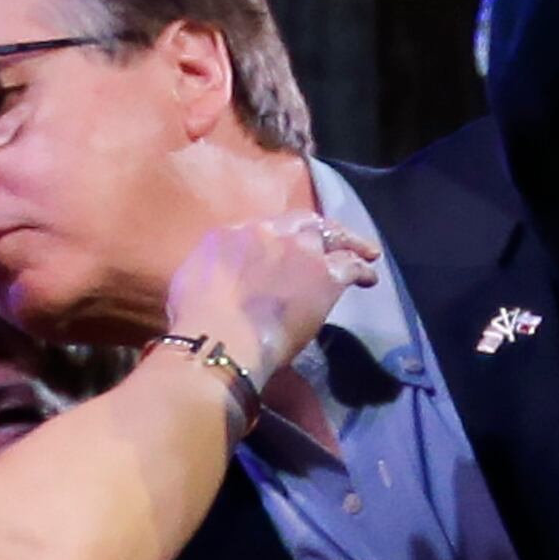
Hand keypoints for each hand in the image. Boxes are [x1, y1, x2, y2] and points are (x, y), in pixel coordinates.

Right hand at [163, 212, 377, 387]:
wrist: (220, 336)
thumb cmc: (195, 320)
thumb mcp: (190, 283)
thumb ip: (211, 273)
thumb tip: (217, 283)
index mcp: (231, 234)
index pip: (264, 227)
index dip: (280, 236)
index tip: (287, 246)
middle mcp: (269, 233)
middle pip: (302, 222)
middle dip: (320, 229)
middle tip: (332, 237)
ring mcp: (300, 251)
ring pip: (332, 237)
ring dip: (349, 243)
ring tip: (365, 252)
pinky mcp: (325, 275)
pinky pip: (350, 266)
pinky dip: (362, 270)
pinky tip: (369, 278)